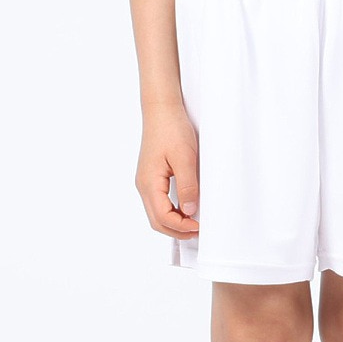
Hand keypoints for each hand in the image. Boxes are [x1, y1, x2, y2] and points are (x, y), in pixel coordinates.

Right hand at [135, 102, 199, 239]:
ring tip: (194, 223)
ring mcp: (146, 182)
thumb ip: (188, 186)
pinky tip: (186, 210)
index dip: (181, 226)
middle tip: (198, 231)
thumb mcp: (185, 158)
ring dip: (174, 223)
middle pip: (157, 221)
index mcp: (149, 183)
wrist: (162, 110)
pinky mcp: (152, 178)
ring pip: (157, 214)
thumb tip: (190, 211)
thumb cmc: (171, 129)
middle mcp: (144, 185)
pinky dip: (171, 212)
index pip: (162, 217)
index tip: (199, 226)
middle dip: (176, 230)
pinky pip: (159, 203)